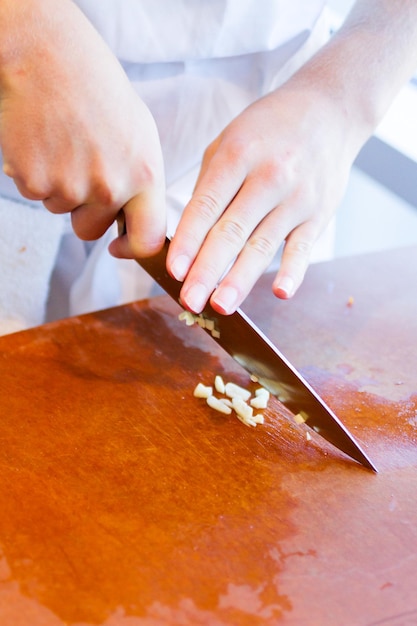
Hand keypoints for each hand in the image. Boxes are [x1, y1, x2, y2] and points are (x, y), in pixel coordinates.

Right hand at [0, 0, 165, 257]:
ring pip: (61, 210)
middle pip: (91, 231)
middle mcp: (110, 187)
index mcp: (144, 175)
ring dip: (60, 186)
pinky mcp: (33, 181)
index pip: (147, 241)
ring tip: (64, 143)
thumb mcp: (141, 136)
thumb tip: (135, 220)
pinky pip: (36, 193)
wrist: (49, 57)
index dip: (131, 250)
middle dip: (85, 210)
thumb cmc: (98, 90)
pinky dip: (36, 173)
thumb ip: (141, 183)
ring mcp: (69, 187)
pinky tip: (43, 141)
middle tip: (81, 165)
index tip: (118, 248)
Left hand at [167, 82, 357, 313]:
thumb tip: (181, 236)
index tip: (173, 270)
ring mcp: (297, 197)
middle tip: (189, 301)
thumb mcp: (228, 141)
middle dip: (207, 270)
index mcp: (238, 155)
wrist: (329, 111)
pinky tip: (280, 293)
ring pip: (263, 245)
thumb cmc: (267, 129)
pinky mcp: (319, 213)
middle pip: (231, 232)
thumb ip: (206, 186)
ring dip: (241, 279)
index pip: (206, 206)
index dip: (188, 241)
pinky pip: (304, 247)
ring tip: (221, 306)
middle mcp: (268, 177)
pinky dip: (294, 271)